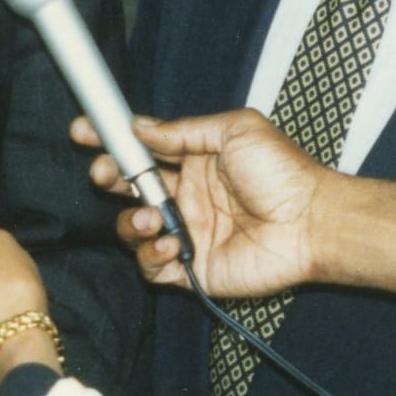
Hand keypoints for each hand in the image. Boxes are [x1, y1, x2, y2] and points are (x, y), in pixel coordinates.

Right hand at [74, 109, 327, 296]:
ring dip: (132, 220)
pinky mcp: (191, 269)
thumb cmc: (282, 171)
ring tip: (154, 216)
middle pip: (129, 188)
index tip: (84, 132)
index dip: (111, 142)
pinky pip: (151, 266)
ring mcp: (187, 232)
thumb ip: (183, 131)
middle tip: (105, 174)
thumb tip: (140, 127)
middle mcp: (186, 196)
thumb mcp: (234, 130)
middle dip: (108, 178)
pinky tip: (173, 243)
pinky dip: (150, 255)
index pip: (143, 149)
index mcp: (194, 161)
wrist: (311, 222)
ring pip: (133, 228)